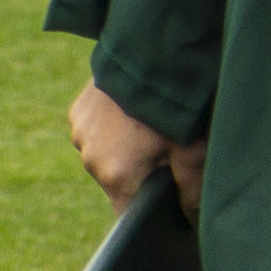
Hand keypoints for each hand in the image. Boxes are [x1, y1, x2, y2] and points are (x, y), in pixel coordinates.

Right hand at [70, 80, 207, 211]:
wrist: (151, 52)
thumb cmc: (175, 107)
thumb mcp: (193, 152)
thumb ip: (191, 191)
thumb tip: (189, 218)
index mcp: (117, 177)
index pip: (126, 214)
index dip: (145, 210)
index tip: (163, 198)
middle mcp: (91, 160)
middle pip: (116, 182)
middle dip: (139, 172)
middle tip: (165, 148)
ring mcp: (80, 133)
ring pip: (104, 155)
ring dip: (121, 148)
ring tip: (148, 126)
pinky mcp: (77, 110)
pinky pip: (94, 130)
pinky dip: (110, 126)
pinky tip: (131, 110)